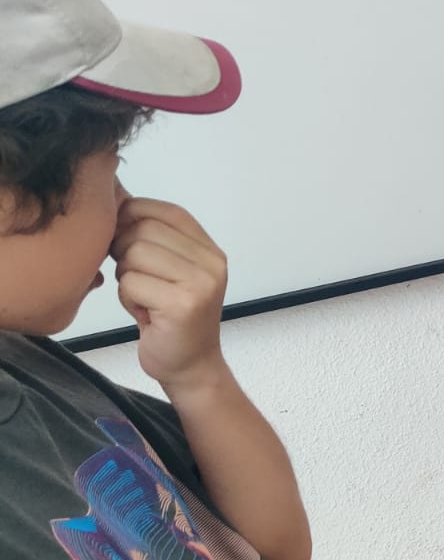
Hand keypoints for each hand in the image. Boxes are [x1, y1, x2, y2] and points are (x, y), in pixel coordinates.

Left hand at [110, 198, 228, 392]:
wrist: (190, 365)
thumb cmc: (170, 317)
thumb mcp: (168, 270)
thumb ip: (151, 237)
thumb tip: (115, 194)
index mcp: (211, 251)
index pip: (167, 212)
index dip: (135, 217)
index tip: (125, 241)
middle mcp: (212, 263)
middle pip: (144, 230)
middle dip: (124, 251)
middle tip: (135, 278)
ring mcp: (201, 284)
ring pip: (134, 255)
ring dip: (125, 277)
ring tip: (142, 297)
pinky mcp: (183, 305)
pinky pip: (131, 283)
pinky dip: (127, 299)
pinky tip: (144, 313)